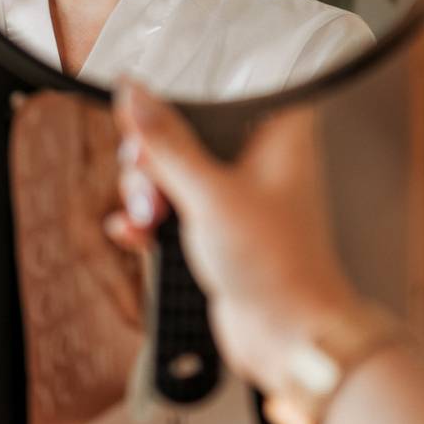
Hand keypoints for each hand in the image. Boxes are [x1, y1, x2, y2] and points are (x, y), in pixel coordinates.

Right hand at [104, 82, 360, 393]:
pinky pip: (170, 210)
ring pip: (170, 173)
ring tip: (148, 221)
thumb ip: (167, 142)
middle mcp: (256, 156)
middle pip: (181, 133)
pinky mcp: (217, 228)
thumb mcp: (210, 193)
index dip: (175, 104)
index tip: (148, 128)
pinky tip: (136, 233)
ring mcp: (234, 194)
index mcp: (275, 130)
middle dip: (151, 163)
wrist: (288, 334)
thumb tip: (135, 92)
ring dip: (147, 196)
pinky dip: (150, 221)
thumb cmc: (275, 262)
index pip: (215, 90)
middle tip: (151, 189)